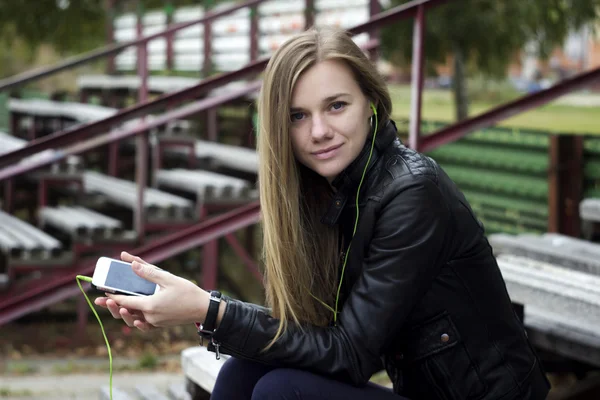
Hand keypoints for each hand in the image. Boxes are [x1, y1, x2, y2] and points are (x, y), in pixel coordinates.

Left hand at [94, 251, 209, 330]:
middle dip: (112, 306)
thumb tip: (131, 264)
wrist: (204, 309)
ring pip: (134, 319)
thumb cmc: (188, 293)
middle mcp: (150, 317)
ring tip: (115, 306)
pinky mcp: (162, 325)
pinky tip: (135, 319)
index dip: (112, 295)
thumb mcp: (168, 279)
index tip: (103, 289)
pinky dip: (137, 321)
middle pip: (126, 312)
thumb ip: (148, 272)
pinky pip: (145, 325)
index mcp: (150, 305)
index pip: (125, 301)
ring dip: (123, 313)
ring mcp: (156, 322)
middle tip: (100, 300)